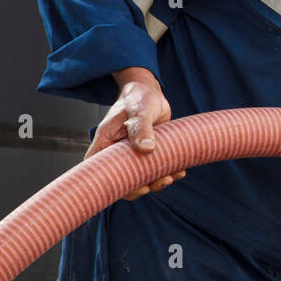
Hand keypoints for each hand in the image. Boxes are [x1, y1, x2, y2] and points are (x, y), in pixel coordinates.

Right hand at [85, 67, 186, 200]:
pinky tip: (179, 171)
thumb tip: (146, 149)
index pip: (101, 172)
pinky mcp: (147, 154)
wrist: (149, 92)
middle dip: (143, 187)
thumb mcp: (139, 110)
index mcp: (105, 144)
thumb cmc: (138, 98)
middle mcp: (117, 153)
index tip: (137, 187)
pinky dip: (167, 173)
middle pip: (123, 180)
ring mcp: (132, 155)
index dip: (115, 186)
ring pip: (141, 178)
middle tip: (162, 181)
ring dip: (157, 182)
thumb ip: (140, 128)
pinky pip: (154, 170)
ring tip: (172, 176)